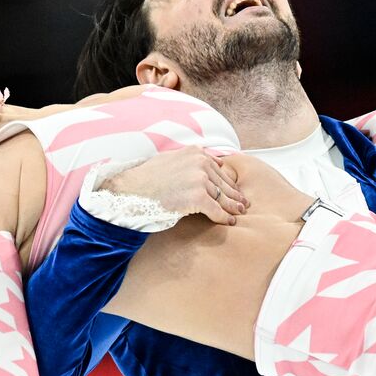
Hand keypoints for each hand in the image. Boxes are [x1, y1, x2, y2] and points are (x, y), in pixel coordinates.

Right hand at [103, 146, 247, 225]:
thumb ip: (189, 161)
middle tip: (243, 205)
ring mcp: (200, 179)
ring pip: (223, 197)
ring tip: (238, 214)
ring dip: (232, 207)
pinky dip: (224, 217)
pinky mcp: (198, 196)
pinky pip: (216, 210)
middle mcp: (201, 162)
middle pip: (223, 183)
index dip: (228, 182)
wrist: (132, 189)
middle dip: (234, 195)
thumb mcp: (170, 159)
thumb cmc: (147, 178)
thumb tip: (205, 162)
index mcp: (196, 153)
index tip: (235, 190)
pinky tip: (228, 222)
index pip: (219, 169)